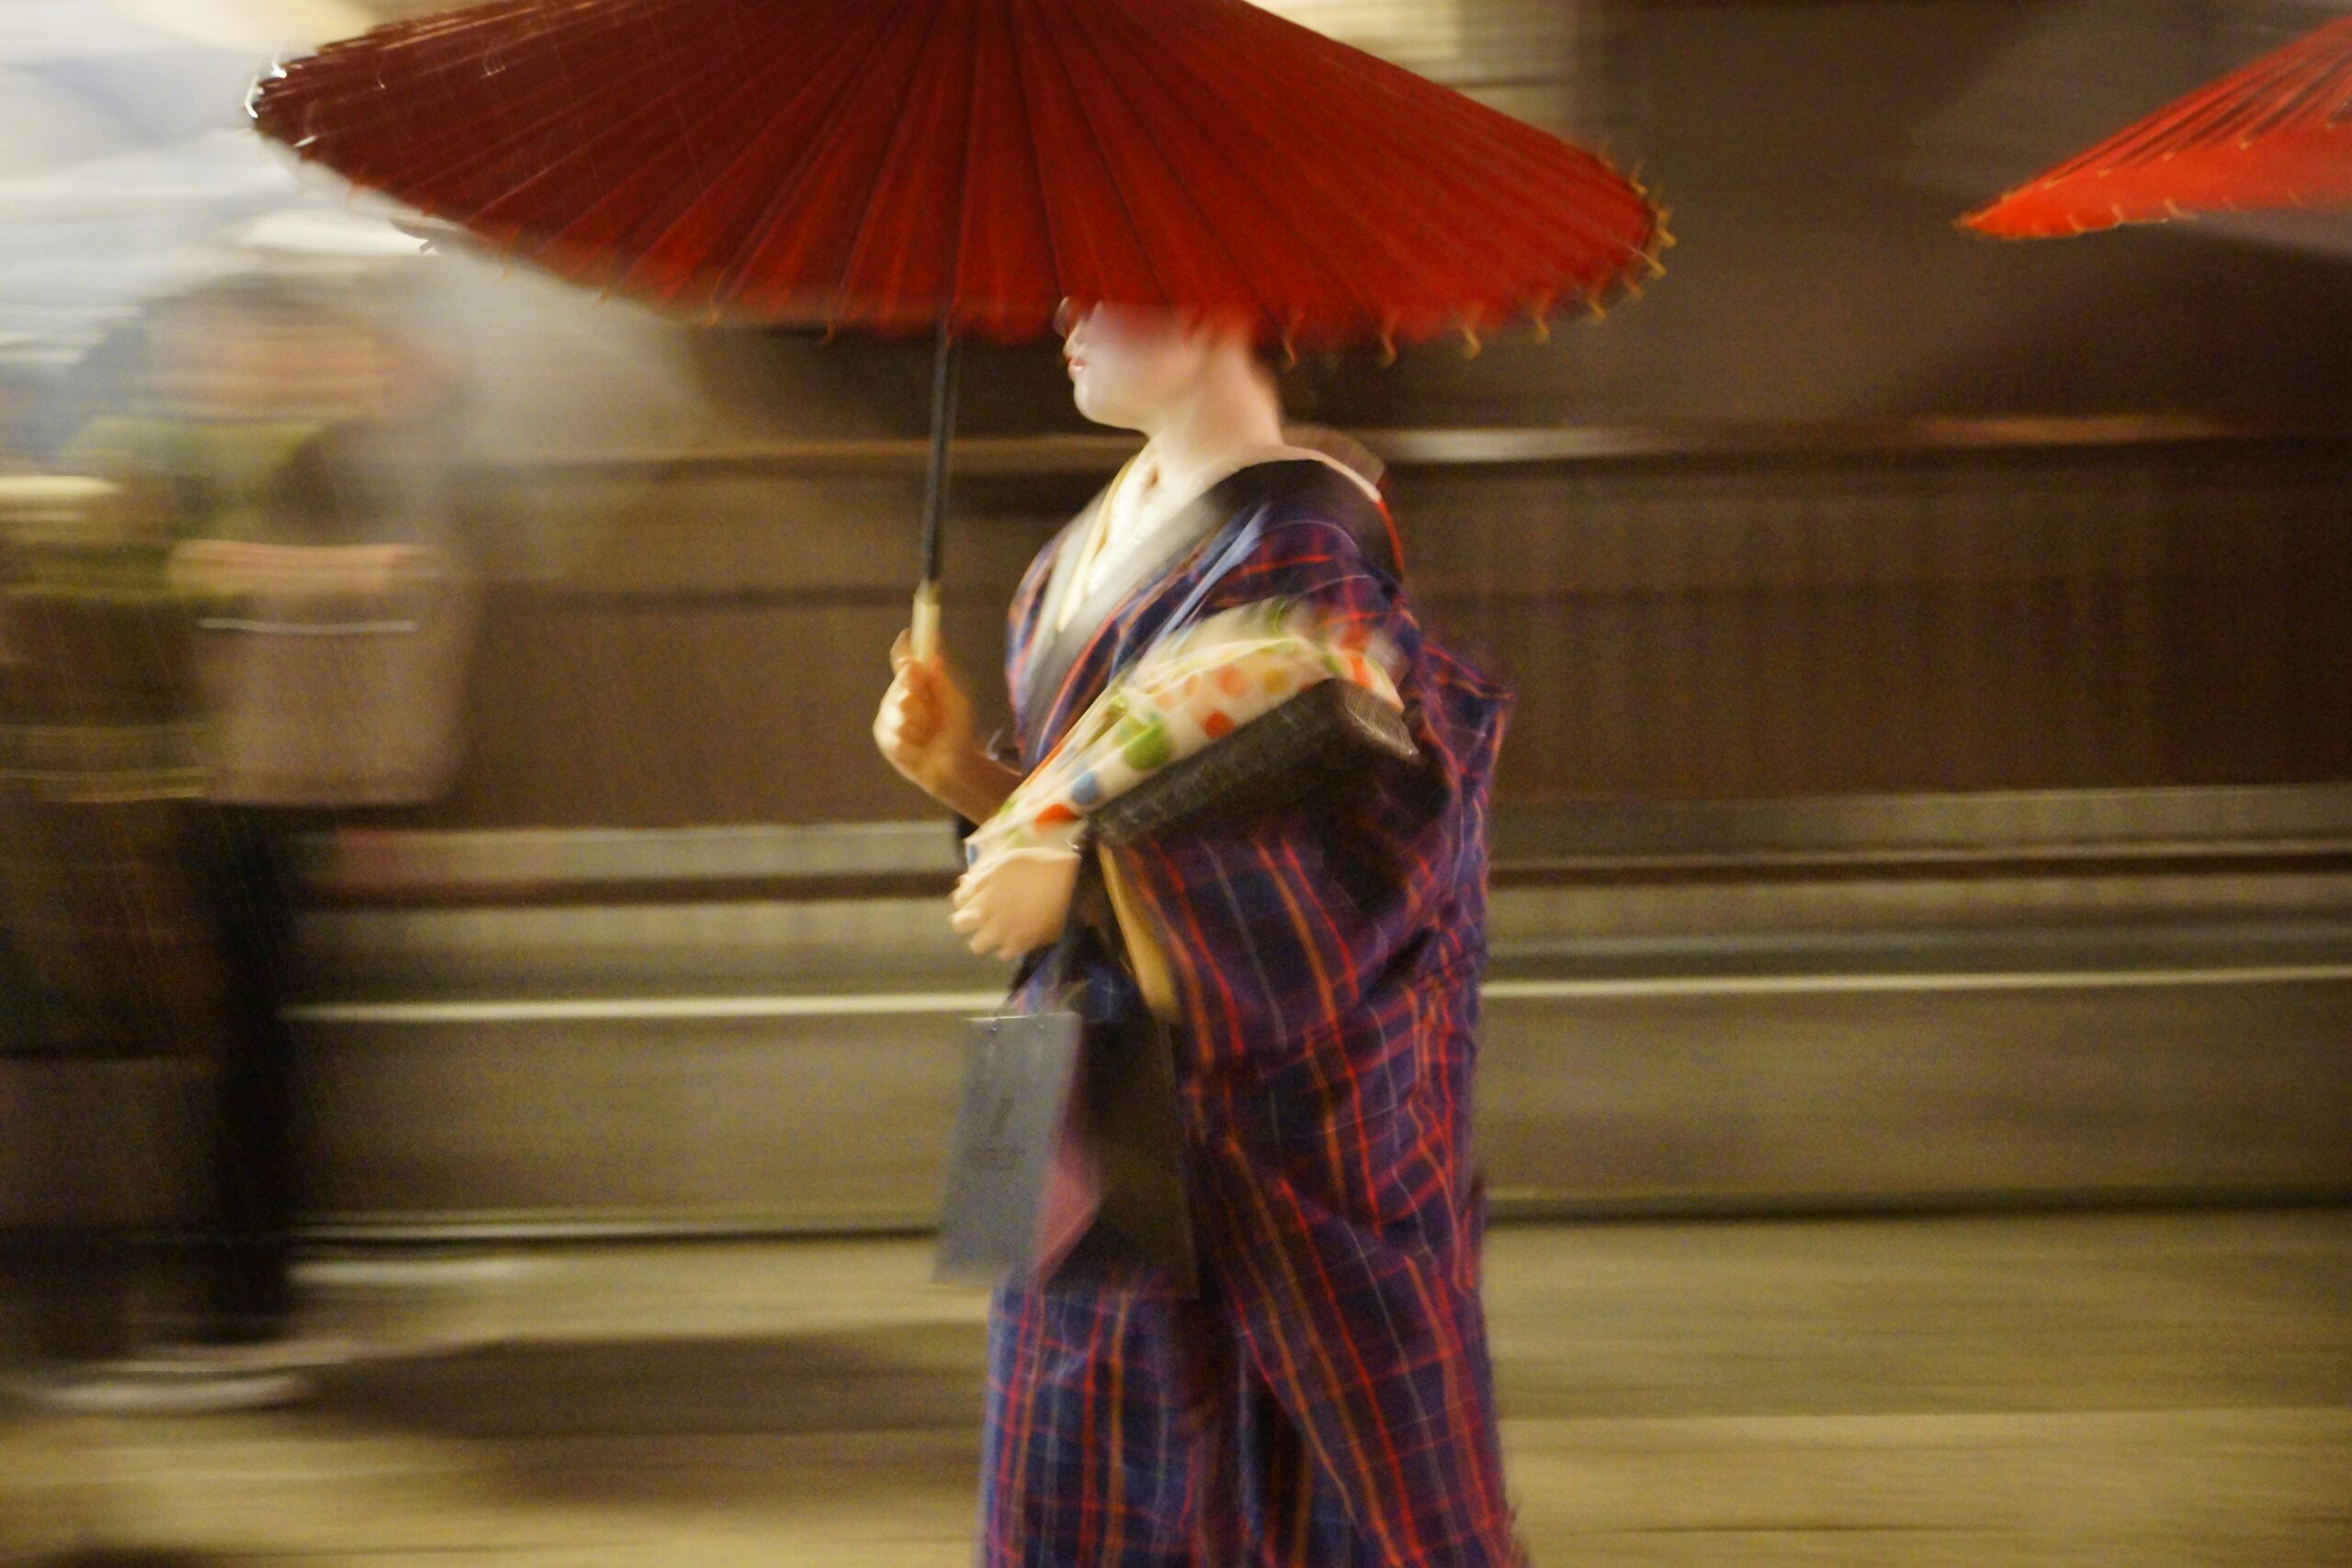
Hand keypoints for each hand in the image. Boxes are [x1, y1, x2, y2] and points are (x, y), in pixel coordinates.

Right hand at [874, 631, 994, 813]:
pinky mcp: (884, 736)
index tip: (910, 643)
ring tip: (928, 736)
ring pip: (899, 711)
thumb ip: (941, 681)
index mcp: (917, 683)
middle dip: (921, 698)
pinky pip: (896, 734)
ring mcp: (889, 715)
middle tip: (934, 714)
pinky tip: (919, 749)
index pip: (905, 660)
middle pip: (902, 684)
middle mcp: (899, 694)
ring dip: (920, 726)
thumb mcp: (956, 703)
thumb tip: (934, 653)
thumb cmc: (957, 732)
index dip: (905, 651)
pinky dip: (913, 744)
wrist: (952, 767)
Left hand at [951, 848, 1079, 960]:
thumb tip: (964, 884)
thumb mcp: (1006, 860)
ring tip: (999, 928)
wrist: (1073, 882)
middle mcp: (988, 914)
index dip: (964, 899)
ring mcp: (1004, 932)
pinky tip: (1016, 935)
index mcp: (983, 890)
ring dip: (984, 936)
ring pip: (978, 945)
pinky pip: (1004, 954)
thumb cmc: (1039, 864)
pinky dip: (1007, 946)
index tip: (974, 897)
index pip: (958, 900)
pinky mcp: (1023, 945)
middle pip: (960, 925)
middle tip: (982, 914)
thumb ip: (982, 873)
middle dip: (967, 919)